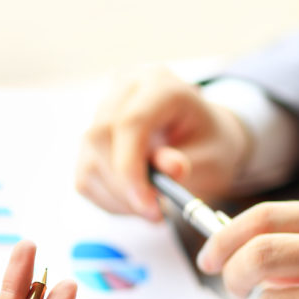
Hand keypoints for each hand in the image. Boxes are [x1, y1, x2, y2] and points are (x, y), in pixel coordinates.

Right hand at [75, 65, 250, 220]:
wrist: (201, 136)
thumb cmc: (209, 142)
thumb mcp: (212, 153)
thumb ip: (189, 161)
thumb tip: (168, 169)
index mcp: (159, 83)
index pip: (130, 122)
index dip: (131, 167)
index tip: (147, 205)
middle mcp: (123, 89)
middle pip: (100, 139)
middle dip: (123, 187)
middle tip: (153, 214)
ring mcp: (101, 112)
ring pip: (89, 160)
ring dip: (117, 198)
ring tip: (151, 209)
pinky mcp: (90, 139)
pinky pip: (85, 176)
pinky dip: (109, 199)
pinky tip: (135, 201)